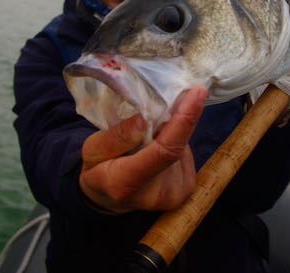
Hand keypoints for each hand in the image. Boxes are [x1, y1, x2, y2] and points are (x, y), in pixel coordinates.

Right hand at [79, 86, 207, 213]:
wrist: (108, 196)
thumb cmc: (99, 167)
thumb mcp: (92, 149)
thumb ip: (117, 136)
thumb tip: (143, 119)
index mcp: (125, 183)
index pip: (164, 150)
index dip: (184, 120)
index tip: (196, 93)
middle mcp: (155, 195)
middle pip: (177, 146)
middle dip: (180, 118)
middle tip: (177, 97)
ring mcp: (172, 195)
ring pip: (182, 148)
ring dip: (173, 132)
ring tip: (152, 134)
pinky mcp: (184, 190)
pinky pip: (186, 155)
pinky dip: (176, 143)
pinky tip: (159, 146)